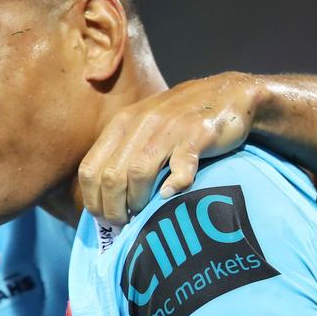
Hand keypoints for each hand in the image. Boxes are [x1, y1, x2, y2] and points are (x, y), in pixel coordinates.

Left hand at [79, 72, 263, 224]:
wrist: (227, 92)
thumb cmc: (178, 119)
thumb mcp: (141, 127)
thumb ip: (122, 152)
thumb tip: (104, 197)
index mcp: (120, 124)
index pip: (90, 168)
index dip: (92, 198)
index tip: (102, 217)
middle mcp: (139, 124)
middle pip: (111, 176)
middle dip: (113, 207)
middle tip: (122, 223)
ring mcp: (168, 129)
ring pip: (138, 173)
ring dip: (138, 201)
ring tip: (143, 214)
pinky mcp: (197, 135)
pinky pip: (181, 166)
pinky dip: (174, 185)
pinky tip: (171, 195)